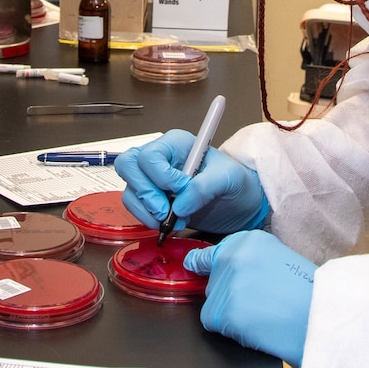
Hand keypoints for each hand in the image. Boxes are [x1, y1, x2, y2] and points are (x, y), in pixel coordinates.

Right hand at [114, 130, 269, 233]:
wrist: (239, 203)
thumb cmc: (235, 182)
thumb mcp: (229, 178)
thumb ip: (205, 187)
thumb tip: (180, 204)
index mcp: (176, 144)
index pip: (151, 154)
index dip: (161, 175)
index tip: (181, 188)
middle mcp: (161, 158)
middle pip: (129, 166)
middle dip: (145, 192)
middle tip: (165, 210)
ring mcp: (153, 179)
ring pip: (129, 189)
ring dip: (146, 210)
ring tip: (171, 220)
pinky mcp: (152, 199)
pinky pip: (135, 207)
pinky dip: (147, 219)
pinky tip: (168, 223)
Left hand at [184, 230, 314, 367]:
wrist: (319, 316)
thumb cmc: (308, 292)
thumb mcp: (279, 258)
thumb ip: (250, 260)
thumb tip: (220, 267)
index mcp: (248, 240)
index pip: (213, 252)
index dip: (209, 265)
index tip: (197, 265)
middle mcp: (231, 257)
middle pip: (213, 281)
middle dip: (228, 295)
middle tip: (258, 302)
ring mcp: (225, 284)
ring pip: (212, 303)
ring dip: (230, 314)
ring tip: (262, 313)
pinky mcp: (221, 311)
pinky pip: (214, 323)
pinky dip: (230, 330)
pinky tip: (255, 326)